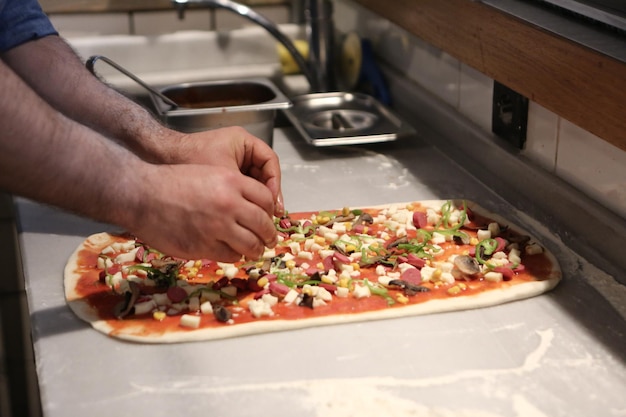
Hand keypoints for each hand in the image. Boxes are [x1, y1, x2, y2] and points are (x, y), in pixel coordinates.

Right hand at [126, 162, 277, 261]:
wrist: (142, 194)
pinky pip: (231, 256)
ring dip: (256, 249)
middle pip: (264, 225)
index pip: (267, 200)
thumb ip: (234, 190)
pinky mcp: (204, 246)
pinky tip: (231, 251)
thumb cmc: (172, 182)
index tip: (269, 218)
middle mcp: (229, 204)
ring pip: (252, 245)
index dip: (270, 211)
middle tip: (269, 239)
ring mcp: (217, 227)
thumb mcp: (209, 173)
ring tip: (255, 250)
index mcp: (232, 181)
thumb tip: (253, 210)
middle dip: (269, 235)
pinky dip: (235, 255)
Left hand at [159, 126, 284, 216]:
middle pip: (264, 175)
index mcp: (244, 142)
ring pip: (253, 184)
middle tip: (270, 215)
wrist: (159, 158)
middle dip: (267, 196)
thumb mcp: (223, 177)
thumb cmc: (188, 159)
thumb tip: (263, 213)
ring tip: (257, 219)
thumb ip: (245, 193)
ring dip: (255, 201)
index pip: (270, 163)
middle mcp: (240, 150)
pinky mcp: (222, 173)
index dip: (274, 184)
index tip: (273, 203)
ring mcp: (231, 161)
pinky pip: (240, 188)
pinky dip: (243, 202)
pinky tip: (242, 216)